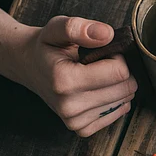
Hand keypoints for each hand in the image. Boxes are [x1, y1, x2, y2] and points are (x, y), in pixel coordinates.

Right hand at [17, 16, 137, 136]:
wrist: (29, 65)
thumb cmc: (46, 46)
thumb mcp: (57, 26)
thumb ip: (79, 27)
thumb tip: (107, 34)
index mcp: (64, 81)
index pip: (120, 72)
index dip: (117, 56)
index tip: (103, 51)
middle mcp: (69, 106)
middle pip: (125, 89)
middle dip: (120, 71)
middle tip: (100, 63)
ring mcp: (75, 120)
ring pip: (124, 101)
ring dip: (117, 85)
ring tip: (96, 75)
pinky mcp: (81, 128)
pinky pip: (117, 113)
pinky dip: (114, 99)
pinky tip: (98, 89)